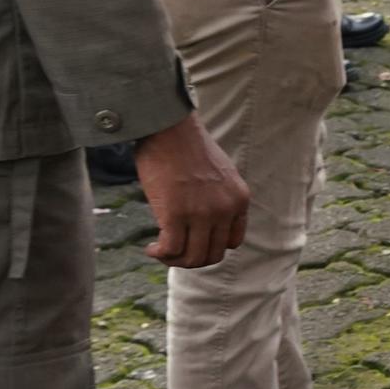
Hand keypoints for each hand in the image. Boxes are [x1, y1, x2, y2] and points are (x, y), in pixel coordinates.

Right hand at [132, 116, 249, 268]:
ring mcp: (202, 213)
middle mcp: (225, 209)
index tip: (193, 241)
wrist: (169, 127)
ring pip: (193, 257)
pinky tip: (150, 248)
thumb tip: (200, 222)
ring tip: (160, 251)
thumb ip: (217, 198)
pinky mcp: (175, 214)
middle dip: (191, 258)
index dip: (210, 246)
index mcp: (239, 199)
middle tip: (173, 251)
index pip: (232, 241)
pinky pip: (171, 250)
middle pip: (212, 254)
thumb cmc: (186, 146)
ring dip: (174, 260)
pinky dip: (160, 254)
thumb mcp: (218, 174)